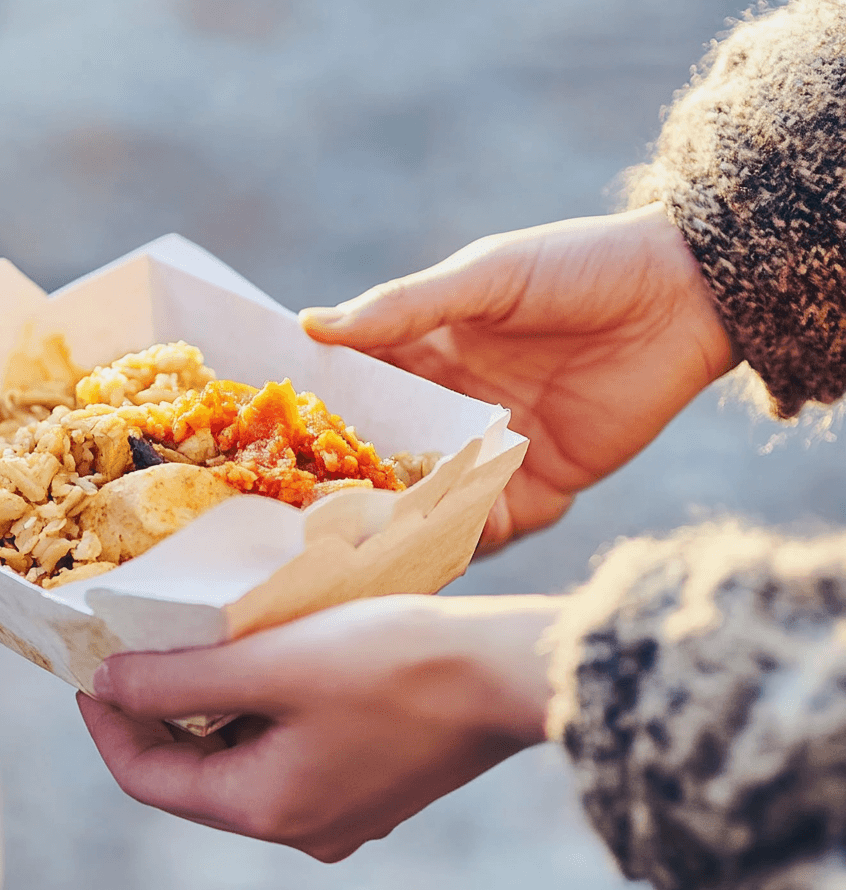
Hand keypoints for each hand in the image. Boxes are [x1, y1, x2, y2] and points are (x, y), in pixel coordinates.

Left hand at [80, 594, 557, 861]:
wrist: (509, 673)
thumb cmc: (393, 664)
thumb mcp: (270, 666)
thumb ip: (179, 680)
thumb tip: (108, 685)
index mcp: (267, 809)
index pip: (150, 778)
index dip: (109, 722)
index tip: (91, 667)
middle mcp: (300, 825)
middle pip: (197, 771)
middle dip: (161, 711)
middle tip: (140, 647)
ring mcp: (340, 809)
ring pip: (243, 758)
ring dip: (213, 707)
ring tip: (198, 645)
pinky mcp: (371, 781)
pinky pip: (289, 751)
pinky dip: (262, 711)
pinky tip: (265, 662)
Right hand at [300, 204, 736, 552]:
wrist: (688, 295)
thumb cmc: (578, 267)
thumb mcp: (486, 278)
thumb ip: (403, 307)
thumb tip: (310, 324)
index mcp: (424, 355)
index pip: (356, 395)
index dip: (317, 421)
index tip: (272, 447)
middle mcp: (449, 410)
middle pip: (386, 461)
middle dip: (351, 491)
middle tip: (307, 522)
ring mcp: (493, 453)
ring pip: (432, 504)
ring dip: (404, 526)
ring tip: (365, 551)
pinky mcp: (542, 488)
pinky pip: (495, 528)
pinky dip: (469, 541)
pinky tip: (444, 550)